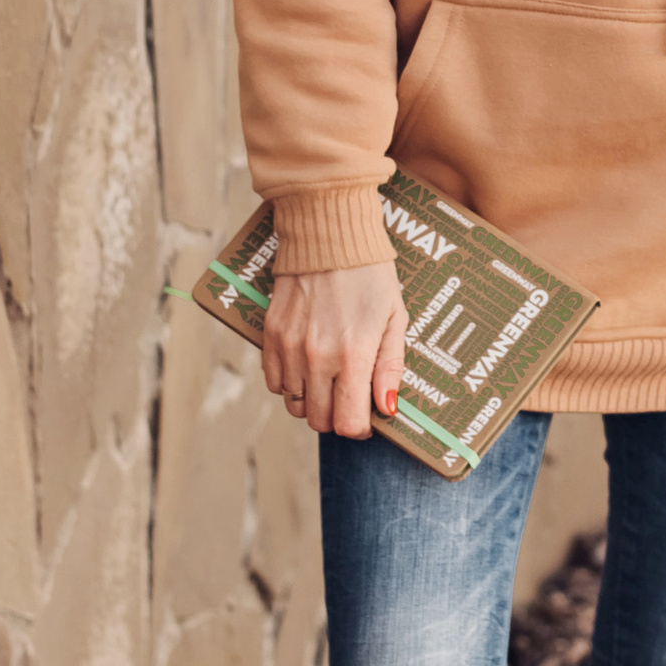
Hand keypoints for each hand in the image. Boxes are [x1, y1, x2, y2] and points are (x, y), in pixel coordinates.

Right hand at [261, 261, 407, 438]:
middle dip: (336, 418)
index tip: (365, 418)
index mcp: (354, 354)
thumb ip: (390, 367)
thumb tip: (387, 408)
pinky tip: (306, 367)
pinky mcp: (271, 334)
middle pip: (319, 421)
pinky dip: (289, 383)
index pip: (348, 423)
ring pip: (295, 405)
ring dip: (312, 401)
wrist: (329, 237)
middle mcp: (318, 356)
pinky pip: (274, 382)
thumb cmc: (370, 277)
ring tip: (328, 380)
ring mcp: (290, 346)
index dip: (358, 428)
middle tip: (347, 398)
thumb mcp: (395, 319)